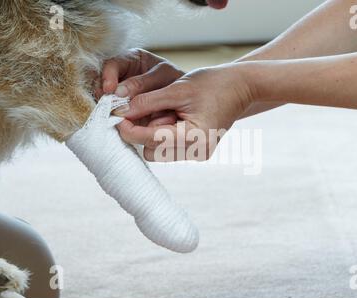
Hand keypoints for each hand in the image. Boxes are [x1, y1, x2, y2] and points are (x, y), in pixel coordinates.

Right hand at [96, 48, 184, 125]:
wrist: (191, 100)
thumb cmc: (180, 83)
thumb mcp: (163, 78)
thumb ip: (141, 85)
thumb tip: (117, 94)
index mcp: (132, 59)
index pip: (112, 63)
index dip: (108, 75)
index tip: (109, 89)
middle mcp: (124, 76)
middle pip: (103, 82)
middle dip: (103, 94)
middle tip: (105, 105)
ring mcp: (123, 94)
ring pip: (105, 98)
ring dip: (106, 107)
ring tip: (109, 113)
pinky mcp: (126, 111)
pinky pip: (114, 112)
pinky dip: (113, 117)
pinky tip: (116, 121)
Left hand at [115, 63, 254, 161]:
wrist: (241, 87)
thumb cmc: (213, 84)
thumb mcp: (177, 89)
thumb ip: (148, 101)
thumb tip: (121, 111)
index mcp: (195, 137)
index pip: (150, 140)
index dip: (129, 130)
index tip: (115, 117)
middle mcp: (197, 152)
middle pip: (151, 152)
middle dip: (143, 132)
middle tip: (146, 110)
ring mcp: (199, 154)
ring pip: (159, 152)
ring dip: (153, 134)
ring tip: (167, 112)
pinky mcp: (198, 151)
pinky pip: (169, 148)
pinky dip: (164, 135)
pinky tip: (174, 118)